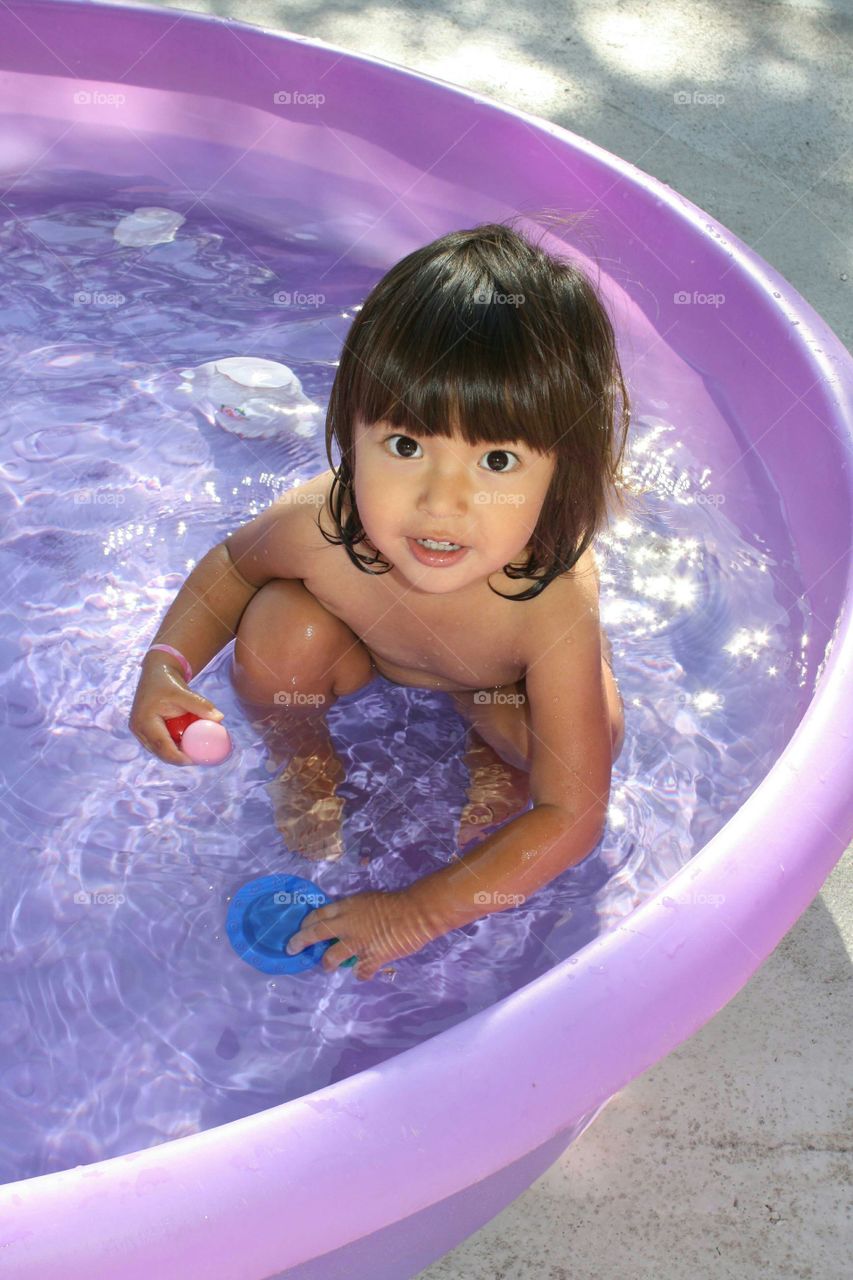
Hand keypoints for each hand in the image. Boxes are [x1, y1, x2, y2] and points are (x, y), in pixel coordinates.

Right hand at [129, 654, 224, 765]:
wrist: (157, 672)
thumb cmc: (169, 682)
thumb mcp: (185, 692)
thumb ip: (201, 705)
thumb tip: (220, 718)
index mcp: (144, 720)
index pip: (161, 745)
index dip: (176, 756)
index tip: (193, 761)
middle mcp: (138, 728)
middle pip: (159, 751)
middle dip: (177, 758)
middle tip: (197, 759)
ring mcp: (140, 731)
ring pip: (158, 749)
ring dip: (175, 752)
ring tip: (194, 751)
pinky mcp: (145, 730)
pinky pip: (159, 743)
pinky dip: (172, 744)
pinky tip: (186, 743)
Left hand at [285, 887, 447, 981]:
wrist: (415, 912)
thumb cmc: (395, 902)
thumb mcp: (368, 900)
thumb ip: (354, 912)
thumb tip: (346, 923)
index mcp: (347, 907)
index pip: (318, 914)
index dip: (306, 923)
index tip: (300, 928)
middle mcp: (346, 925)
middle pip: (315, 933)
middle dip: (299, 942)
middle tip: (291, 949)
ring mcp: (357, 943)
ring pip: (331, 958)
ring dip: (327, 964)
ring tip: (328, 967)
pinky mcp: (370, 958)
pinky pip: (360, 972)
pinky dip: (360, 974)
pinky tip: (362, 973)